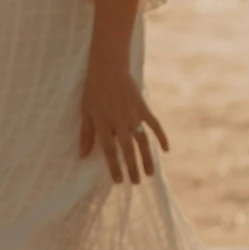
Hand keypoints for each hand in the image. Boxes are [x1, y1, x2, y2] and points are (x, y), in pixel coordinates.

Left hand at [79, 57, 168, 184]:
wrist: (108, 66)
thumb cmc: (93, 89)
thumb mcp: (85, 111)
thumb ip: (86, 134)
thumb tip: (82, 155)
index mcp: (103, 123)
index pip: (110, 151)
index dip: (114, 167)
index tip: (119, 181)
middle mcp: (119, 122)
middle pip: (128, 150)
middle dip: (132, 168)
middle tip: (136, 182)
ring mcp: (133, 114)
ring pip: (143, 141)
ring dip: (147, 158)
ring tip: (150, 173)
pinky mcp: (143, 107)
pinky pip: (154, 125)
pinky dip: (161, 137)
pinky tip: (166, 149)